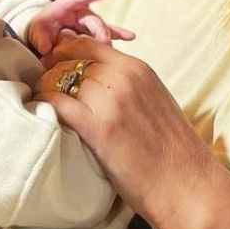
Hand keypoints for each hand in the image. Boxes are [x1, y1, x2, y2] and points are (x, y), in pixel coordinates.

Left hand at [25, 0, 134, 56]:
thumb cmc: (39, 28)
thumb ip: (39, 37)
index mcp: (65, 7)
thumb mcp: (35, 30)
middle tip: (104, 42)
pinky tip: (130, 36)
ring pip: (102, 28)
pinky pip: (106, 34)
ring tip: (124, 38)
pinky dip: (117, 35)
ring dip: (112, 35)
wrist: (43, 35)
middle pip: (93, 20)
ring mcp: (87, 23)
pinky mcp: (92, 33)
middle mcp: (80, 13)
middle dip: (100, 30)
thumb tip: (45, 47)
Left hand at [37, 35, 217, 226]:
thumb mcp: (154, 102)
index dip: (65, 54)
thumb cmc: (172, 152)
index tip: (55, 68)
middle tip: (43, 88)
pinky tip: (42, 115)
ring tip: (42, 104)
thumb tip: (98, 84)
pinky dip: (44, 106)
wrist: (187, 184)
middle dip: (51, 71)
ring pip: (60, 79)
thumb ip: (128, 86)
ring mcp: (110, 100)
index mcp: (138, 69)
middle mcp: (124, 77)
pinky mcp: (97, 127)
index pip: (87, 44)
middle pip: (70, 59)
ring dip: (46, 89)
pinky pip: (56, 102)